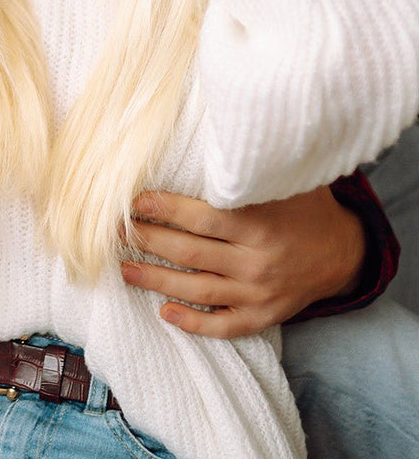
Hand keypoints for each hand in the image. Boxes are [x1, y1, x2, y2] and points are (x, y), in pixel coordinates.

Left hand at [121, 186, 364, 337]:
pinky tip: (165, 314)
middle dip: (147, 241)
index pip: (200, 218)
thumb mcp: (285, 181)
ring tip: (124, 269)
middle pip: (190, 253)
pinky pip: (224, 325)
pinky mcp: (263, 316)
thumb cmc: (306, 208)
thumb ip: (250, 169)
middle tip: (113, 232)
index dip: (163, 209)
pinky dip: (194, 323)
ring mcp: (259, 293)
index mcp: (259, 224)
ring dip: (156, 281)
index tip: (132, 202)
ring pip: (198, 289)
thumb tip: (214, 134)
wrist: (345, 253)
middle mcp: (257, 261)